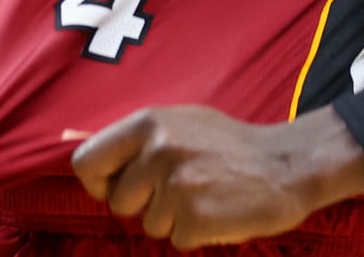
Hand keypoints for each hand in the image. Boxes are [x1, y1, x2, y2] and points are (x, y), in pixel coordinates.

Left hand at [71, 105, 363, 249]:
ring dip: (173, 220)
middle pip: (117, 202)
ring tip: (205, 195)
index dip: (99, 182)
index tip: (119, 187)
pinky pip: (176, 240)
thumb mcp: (181, 123)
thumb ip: (135, 137)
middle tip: (180, 190)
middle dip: (143, 205)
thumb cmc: (231, 145)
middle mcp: (157, 150)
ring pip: (148, 225)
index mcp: (148, 122)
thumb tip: (75, 141)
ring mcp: (176, 185)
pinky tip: (218, 211)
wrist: (288, 164)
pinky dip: (195, 234)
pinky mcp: (195, 218)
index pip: (86, 161)